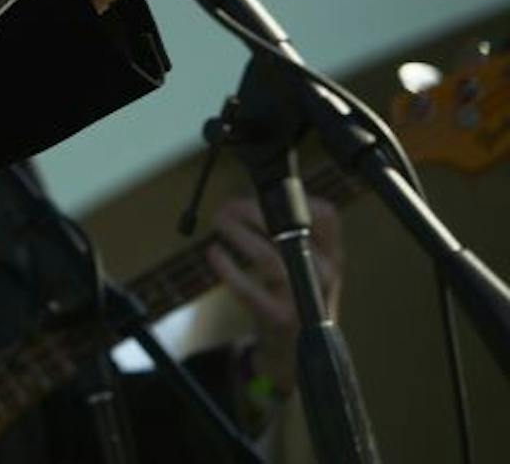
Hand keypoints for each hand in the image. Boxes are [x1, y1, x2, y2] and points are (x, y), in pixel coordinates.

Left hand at [205, 193, 342, 393]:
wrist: (297, 351)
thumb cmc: (295, 295)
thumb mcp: (306, 263)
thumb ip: (290, 231)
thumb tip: (250, 195)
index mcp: (331, 256)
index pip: (327, 216)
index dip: (294, 197)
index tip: (264, 193)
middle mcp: (323, 275)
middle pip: (291, 231)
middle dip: (253, 210)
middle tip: (228, 205)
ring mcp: (302, 298)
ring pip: (267, 257)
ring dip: (237, 233)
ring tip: (219, 221)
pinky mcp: (280, 318)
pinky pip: (248, 289)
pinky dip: (226, 268)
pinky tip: (214, 253)